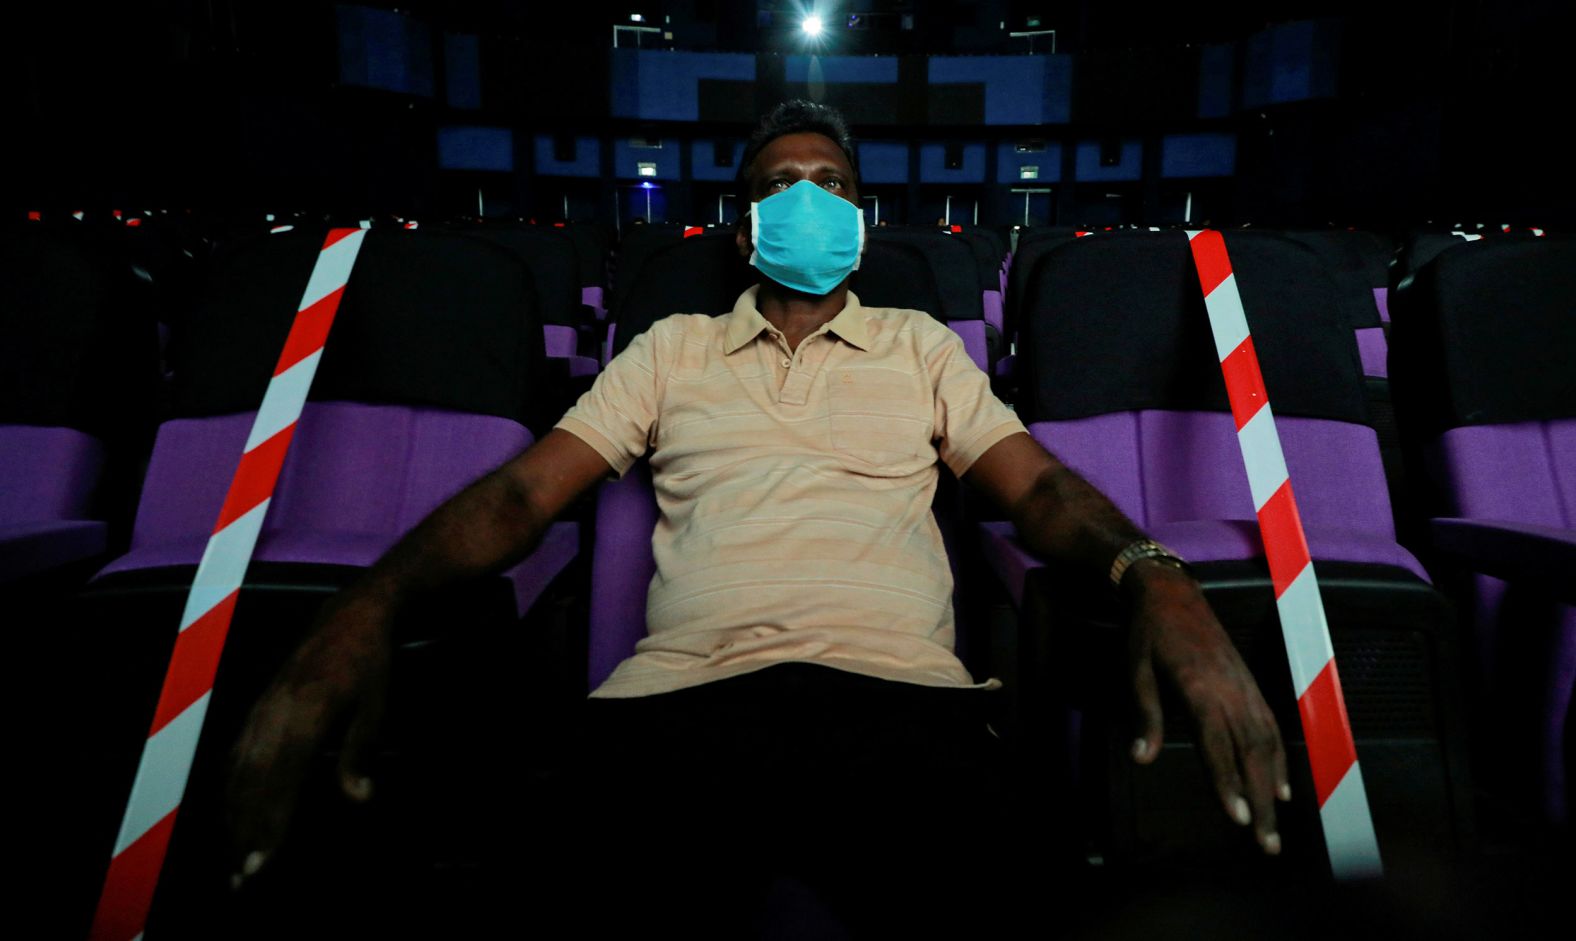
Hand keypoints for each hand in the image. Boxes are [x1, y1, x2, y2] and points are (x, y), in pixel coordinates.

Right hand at [225, 590, 392, 886]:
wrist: (349, 615)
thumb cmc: (369, 664)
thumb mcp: (376, 705)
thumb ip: (361, 752)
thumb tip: (359, 799)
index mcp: (309, 711)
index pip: (284, 779)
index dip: (271, 822)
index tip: (263, 861)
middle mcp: (276, 711)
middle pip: (253, 782)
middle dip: (245, 832)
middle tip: (241, 877)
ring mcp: (262, 707)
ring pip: (238, 770)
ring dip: (233, 816)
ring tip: (232, 855)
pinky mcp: (257, 705)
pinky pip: (234, 751)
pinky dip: (229, 785)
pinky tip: (229, 811)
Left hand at [1123, 560, 1290, 854]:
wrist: (1173, 593)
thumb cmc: (1148, 635)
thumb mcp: (1137, 672)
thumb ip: (1145, 716)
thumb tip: (1141, 759)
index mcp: (1200, 691)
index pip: (1218, 747)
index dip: (1228, 784)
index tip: (1239, 819)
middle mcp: (1230, 693)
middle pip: (1251, 756)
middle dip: (1261, 803)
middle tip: (1266, 844)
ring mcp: (1245, 688)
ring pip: (1267, 745)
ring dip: (1273, 788)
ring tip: (1275, 826)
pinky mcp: (1250, 684)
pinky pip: (1271, 728)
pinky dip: (1279, 760)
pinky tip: (1281, 786)